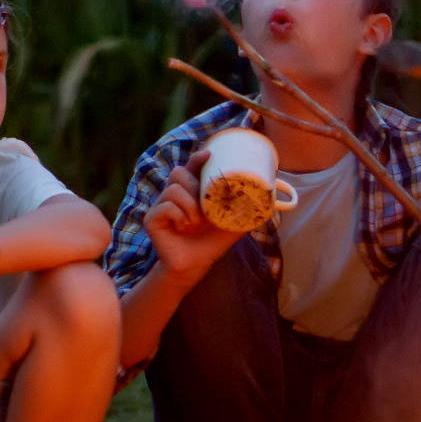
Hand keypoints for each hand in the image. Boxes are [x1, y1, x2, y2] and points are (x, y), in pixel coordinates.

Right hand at [142, 149, 244, 281]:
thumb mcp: (233, 225)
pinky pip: (164, 206)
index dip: (198, 159)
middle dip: (195, 187)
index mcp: (191, 192)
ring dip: (189, 205)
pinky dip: (177, 215)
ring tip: (195, 222)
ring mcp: (161, 206)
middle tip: (204, 208)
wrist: (195, 266)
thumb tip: (269, 197)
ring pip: (173, 189)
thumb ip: (246, 211)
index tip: (209, 155)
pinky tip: (183, 227)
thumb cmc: (211, 244)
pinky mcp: (151, 219)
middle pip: (179, 173)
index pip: (192, 167)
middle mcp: (174, 195)